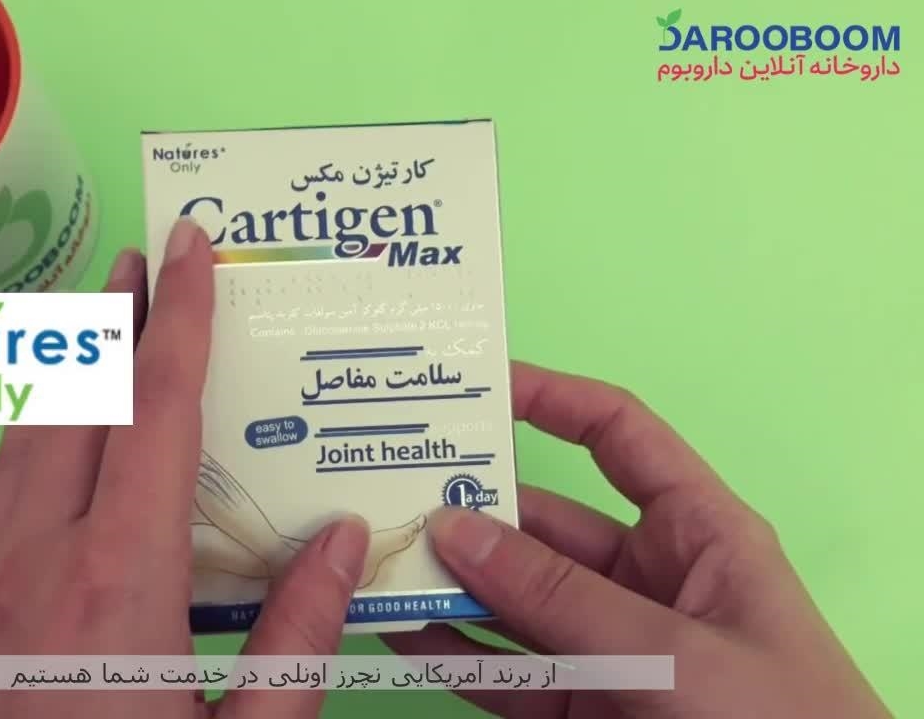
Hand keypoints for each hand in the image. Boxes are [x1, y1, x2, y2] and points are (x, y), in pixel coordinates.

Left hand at [0, 219, 371, 718]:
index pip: (156, 413)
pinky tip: (58, 436)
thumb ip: (293, 637)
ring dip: (67, 367)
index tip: (189, 247)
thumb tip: (338, 540)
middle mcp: (38, 557)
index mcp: (120, 580)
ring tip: (101, 319)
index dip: (179, 321)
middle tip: (143, 256)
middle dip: (109, 316)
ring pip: (23, 436)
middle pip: (74, 399)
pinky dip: (35, 432)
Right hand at [382, 361, 891, 717]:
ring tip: (378, 560)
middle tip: (388, 490)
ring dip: (452, 583)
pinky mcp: (582, 708)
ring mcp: (610, 647)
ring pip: (514, 599)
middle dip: (471, 507)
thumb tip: (454, 530)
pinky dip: (456, 653)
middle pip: (544, 522)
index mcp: (697, 532)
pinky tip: (404, 634)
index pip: (618, 437)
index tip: (475, 387)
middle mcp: (647, 579)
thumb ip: (560, 597)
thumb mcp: (672, 651)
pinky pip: (507, 671)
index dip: (551, 400)